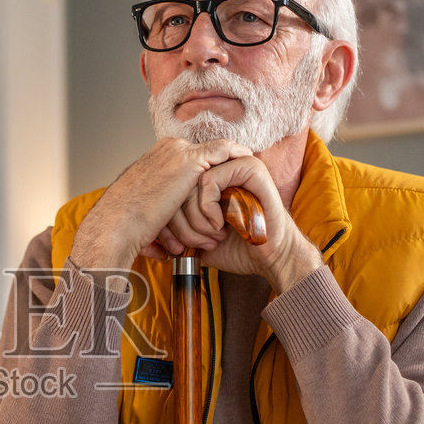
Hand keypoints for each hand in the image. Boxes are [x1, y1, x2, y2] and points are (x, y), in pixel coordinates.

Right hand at [73, 137, 254, 269]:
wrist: (117, 224)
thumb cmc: (127, 226)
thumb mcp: (149, 212)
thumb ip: (165, 211)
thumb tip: (169, 237)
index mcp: (158, 159)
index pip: (193, 160)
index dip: (211, 175)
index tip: (225, 187)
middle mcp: (168, 150)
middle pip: (207, 155)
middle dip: (225, 169)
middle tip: (242, 179)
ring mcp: (179, 152)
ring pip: (217, 155)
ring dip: (231, 169)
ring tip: (247, 178)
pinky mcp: (190, 161)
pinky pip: (225, 151)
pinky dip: (238, 156)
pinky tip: (250, 162)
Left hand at [179, 156, 323, 291]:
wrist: (271, 259)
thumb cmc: (240, 248)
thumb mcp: (199, 237)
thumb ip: (179, 225)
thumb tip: (152, 227)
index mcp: (211, 182)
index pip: (174, 189)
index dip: (169, 218)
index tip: (176, 246)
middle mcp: (222, 168)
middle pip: (179, 184)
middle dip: (180, 221)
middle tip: (195, 243)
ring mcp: (236, 164)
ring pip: (191, 181)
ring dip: (195, 216)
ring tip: (210, 235)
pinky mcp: (250, 168)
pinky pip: (210, 179)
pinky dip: (208, 207)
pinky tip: (219, 224)